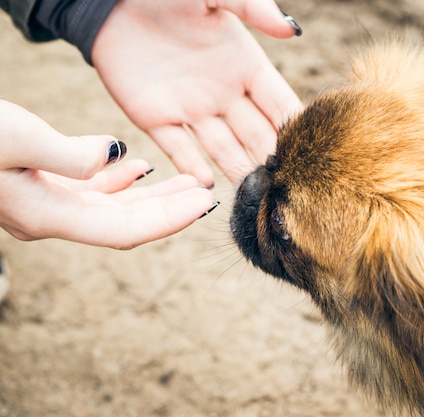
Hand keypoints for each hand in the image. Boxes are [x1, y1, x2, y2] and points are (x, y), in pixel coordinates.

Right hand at [0, 100, 216, 249]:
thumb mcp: (15, 139)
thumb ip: (68, 155)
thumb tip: (116, 158)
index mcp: (48, 216)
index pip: (126, 231)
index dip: (169, 221)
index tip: (205, 204)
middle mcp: (50, 217)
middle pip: (126, 223)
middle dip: (170, 209)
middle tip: (206, 192)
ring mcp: (45, 204)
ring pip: (112, 207)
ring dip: (151, 195)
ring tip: (187, 180)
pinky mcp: (41, 187)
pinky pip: (90, 191)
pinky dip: (117, 181)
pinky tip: (138, 168)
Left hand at [91, 0, 302, 185]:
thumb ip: (253, 8)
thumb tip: (293, 29)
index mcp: (244, 65)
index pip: (278, 103)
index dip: (295, 126)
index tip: (316, 152)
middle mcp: (223, 93)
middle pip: (256, 134)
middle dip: (272, 160)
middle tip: (291, 189)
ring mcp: (191, 109)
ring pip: (222, 149)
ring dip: (239, 172)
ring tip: (257, 199)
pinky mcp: (155, 118)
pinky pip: (178, 149)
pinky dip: (192, 168)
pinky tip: (207, 188)